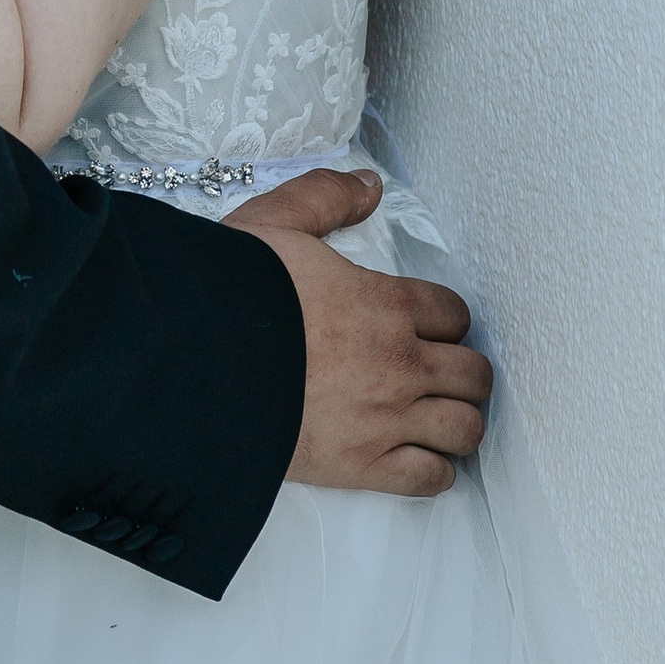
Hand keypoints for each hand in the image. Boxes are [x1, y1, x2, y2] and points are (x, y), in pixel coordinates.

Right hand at [240, 196, 491, 493]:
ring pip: (464, 428)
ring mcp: (385, 420)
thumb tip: (369, 185)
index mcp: (386, 304)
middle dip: (461, 371)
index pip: (454, 314)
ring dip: (457, 420)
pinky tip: (416, 457)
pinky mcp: (362, 467)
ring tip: (434, 416)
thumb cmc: (232, 294)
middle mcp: (399, 364)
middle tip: (437, 371)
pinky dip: (434, 470)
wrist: (192, 363)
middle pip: (472, 374)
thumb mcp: (275, 222)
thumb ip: (326, 197)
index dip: (442, 319)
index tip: (423, 326)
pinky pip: (430, 478)